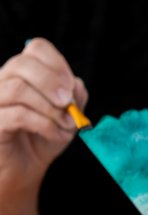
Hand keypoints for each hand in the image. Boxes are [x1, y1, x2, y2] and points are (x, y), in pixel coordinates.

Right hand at [0, 38, 87, 186]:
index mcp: (24, 72)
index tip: (72, 87)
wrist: (28, 167)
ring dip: (50, 108)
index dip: (58, 64)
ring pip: (17, 89)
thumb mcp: (68, 112)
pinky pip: (18, 115)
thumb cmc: (46, 135)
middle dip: (52, 82)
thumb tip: (73, 84)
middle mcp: (3, 80)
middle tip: (68, 103)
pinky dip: (45, 125)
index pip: (36, 47)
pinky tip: (58, 135)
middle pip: (22, 63)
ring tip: (67, 124)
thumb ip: (74, 94)